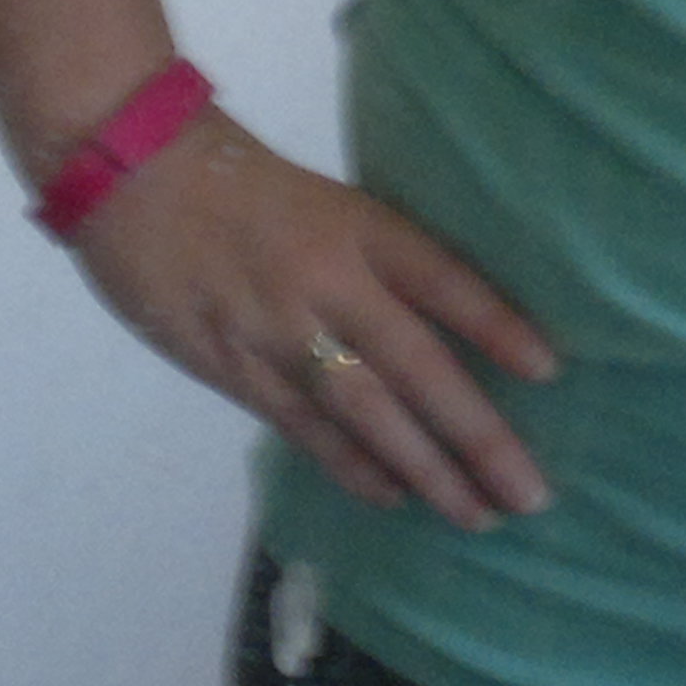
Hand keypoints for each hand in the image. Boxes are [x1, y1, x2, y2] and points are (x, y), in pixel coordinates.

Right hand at [67, 109, 561, 530]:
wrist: (136, 171)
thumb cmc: (246, 186)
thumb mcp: (330, 204)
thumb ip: (381, 261)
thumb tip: (454, 325)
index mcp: (358, 227)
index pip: (442, 278)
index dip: (496, 324)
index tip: (550, 371)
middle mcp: (327, 280)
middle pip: (415, 364)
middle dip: (475, 434)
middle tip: (529, 493)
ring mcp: (278, 330)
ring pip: (364, 412)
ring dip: (424, 469)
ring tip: (476, 514)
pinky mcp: (232, 367)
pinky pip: (304, 428)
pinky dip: (352, 466)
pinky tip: (394, 496)